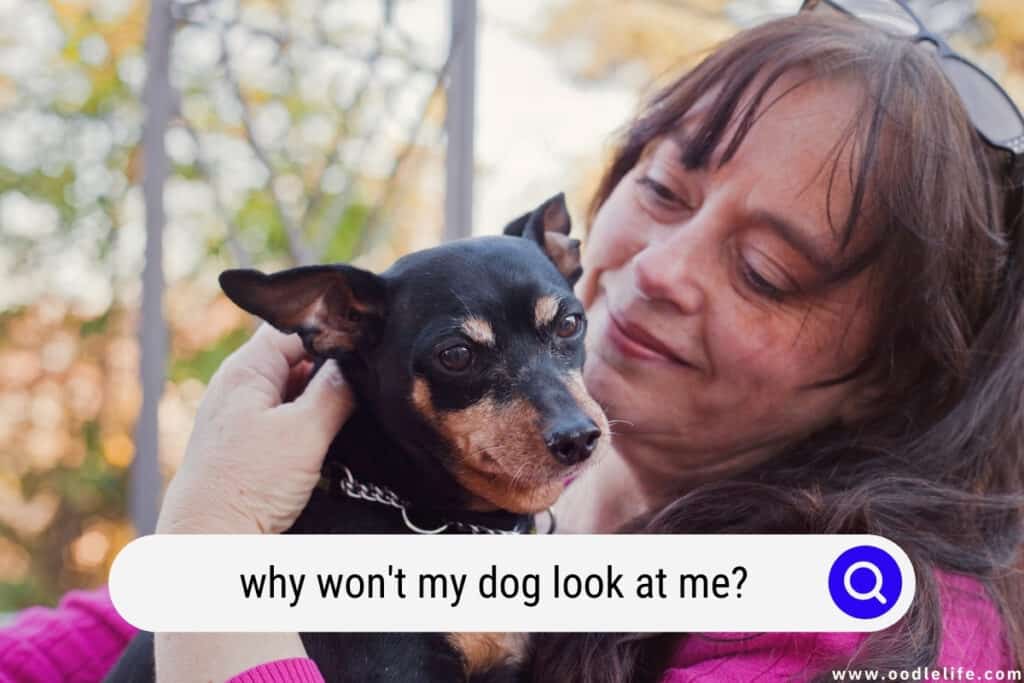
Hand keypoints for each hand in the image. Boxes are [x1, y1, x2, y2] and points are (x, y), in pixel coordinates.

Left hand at [156, 323, 353, 534]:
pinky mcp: (249, 440)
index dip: (335, 330)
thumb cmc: (249, 485)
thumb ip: (335, 390)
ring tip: (353, 412)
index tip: (370, 344)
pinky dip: (311, 421)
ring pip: (296, 387)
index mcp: (247, 368)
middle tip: (368, 383)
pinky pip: (288, 415)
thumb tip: (360, 359)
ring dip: (323, 398)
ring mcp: (243, 412)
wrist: (210, 542)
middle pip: (299, 355)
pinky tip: (331, 436)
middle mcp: (240, 383)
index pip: (298, 326)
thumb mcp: (305, 432)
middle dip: (333, 367)